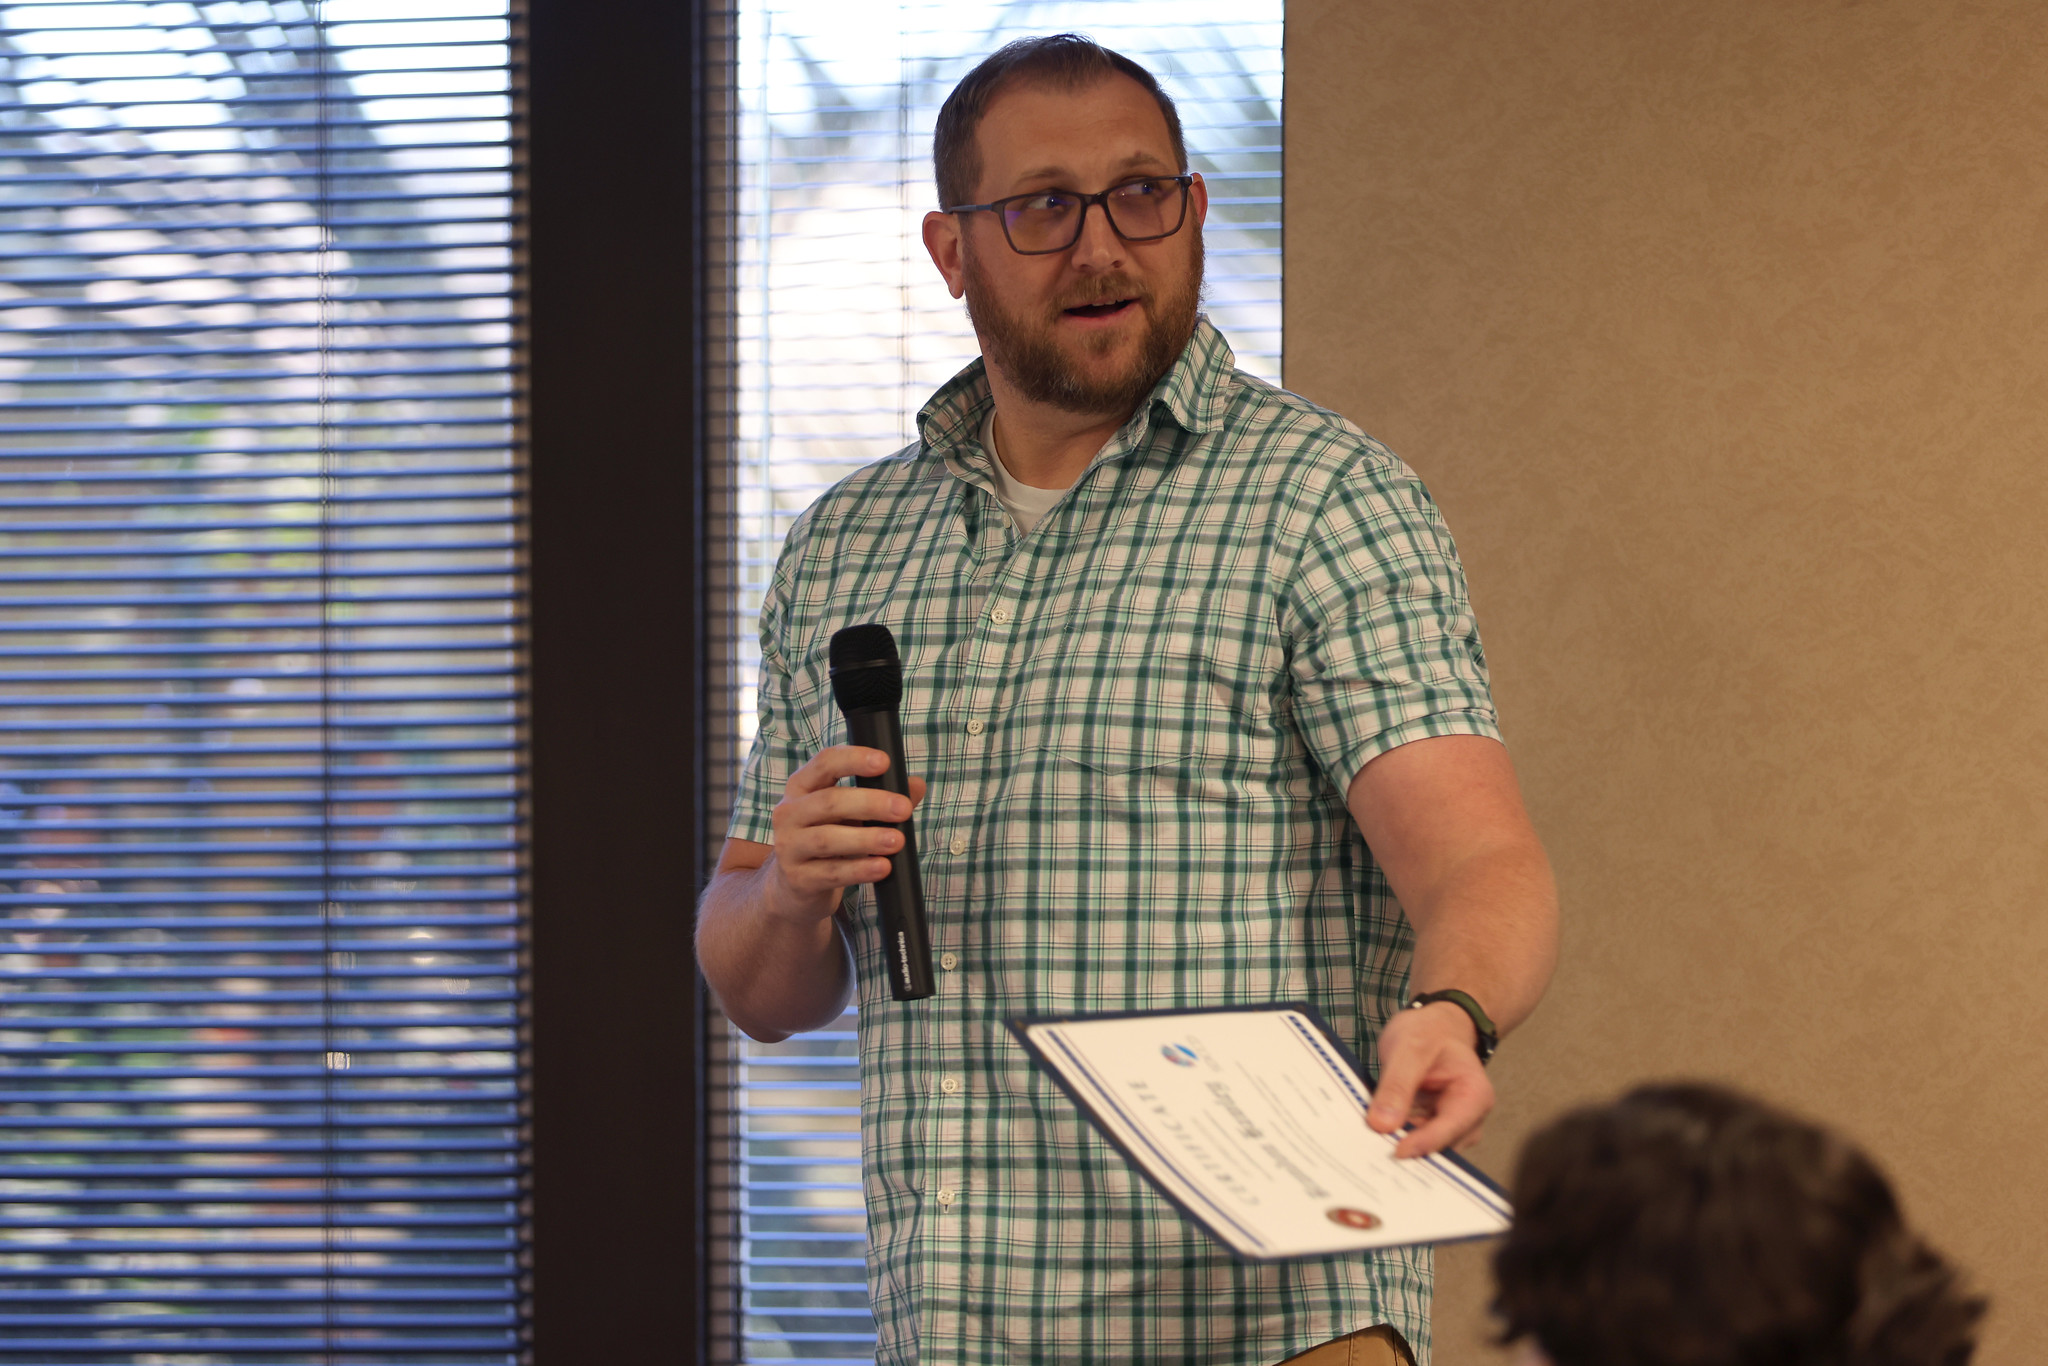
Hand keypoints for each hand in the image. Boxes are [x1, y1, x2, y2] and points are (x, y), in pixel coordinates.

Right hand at [764, 745, 927, 923]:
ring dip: (866, 839)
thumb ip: (883, 798)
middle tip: (903, 809)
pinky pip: (831, 872)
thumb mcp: (850, 814)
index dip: (854, 759)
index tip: (884, 762)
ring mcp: (789, 846)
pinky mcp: (797, 878)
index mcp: (802, 786)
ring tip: (896, 841)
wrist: (794, 885)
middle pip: (829, 801)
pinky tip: (882, 867)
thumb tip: (916, 785)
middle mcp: (789, 812)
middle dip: (869, 803)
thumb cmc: (827, 837)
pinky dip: (860, 869)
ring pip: (828, 839)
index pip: (824, 763)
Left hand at [1365, 1001, 1494, 1157]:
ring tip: (1368, 1140)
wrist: (1434, 1026)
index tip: (1396, 1152)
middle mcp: (1468, 1118)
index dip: (1422, 1143)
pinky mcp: (1430, 1125)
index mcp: (1474, 1096)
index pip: (1449, 1129)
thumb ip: (1397, 1085)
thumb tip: (1382, 1124)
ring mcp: (1450, 1124)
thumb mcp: (1410, 1048)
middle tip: (1372, 1149)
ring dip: (1397, 1143)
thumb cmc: (1430, 1031)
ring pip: (1423, 1147)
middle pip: (1438, 1145)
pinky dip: (1393, 1135)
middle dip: (1407, 1148)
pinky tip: (1372, 1132)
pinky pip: (1412, 1138)